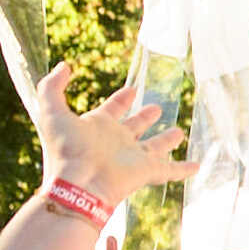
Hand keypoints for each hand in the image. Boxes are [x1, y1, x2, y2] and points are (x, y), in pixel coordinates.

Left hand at [40, 59, 188, 217]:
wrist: (78, 184)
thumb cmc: (65, 150)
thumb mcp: (51, 112)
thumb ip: (52, 86)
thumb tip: (64, 65)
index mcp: (97, 128)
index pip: (112, 109)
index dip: (121, 99)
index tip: (130, 90)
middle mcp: (116, 142)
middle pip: (134, 127)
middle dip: (144, 117)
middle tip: (156, 107)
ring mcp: (132, 158)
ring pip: (154, 147)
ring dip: (166, 140)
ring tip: (178, 133)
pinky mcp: (147, 172)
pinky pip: (171, 170)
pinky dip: (184, 169)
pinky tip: (197, 165)